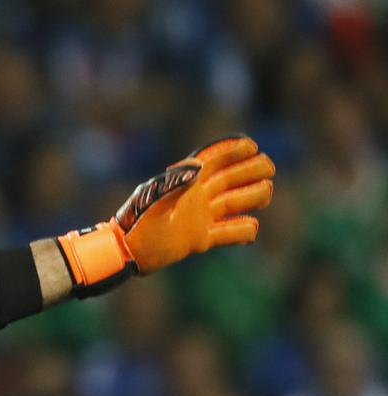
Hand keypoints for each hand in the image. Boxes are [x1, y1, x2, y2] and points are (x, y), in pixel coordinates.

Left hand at [57, 135, 274, 297]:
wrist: (127, 251)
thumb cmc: (135, 219)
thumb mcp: (152, 196)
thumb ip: (175, 181)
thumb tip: (199, 166)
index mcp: (183, 181)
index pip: (212, 159)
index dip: (232, 150)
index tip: (252, 145)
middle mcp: (195, 196)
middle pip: (229, 178)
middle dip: (250, 169)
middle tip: (268, 166)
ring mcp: (200, 217)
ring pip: (234, 202)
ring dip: (252, 196)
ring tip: (266, 191)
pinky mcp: (201, 238)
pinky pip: (229, 232)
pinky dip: (242, 230)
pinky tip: (252, 227)